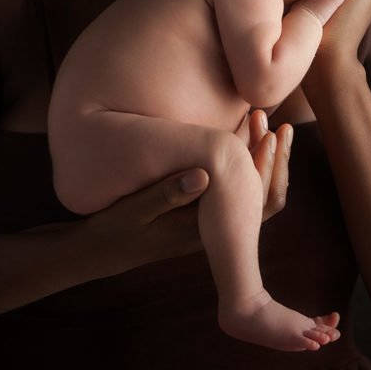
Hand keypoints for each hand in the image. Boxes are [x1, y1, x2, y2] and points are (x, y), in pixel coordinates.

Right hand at [77, 108, 293, 268]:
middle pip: (263, 196)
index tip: (267, 131)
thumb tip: (204, 174)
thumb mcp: (134, 212)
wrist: (99, 252)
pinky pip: (231, 187)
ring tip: (256, 117)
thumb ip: (165, 194)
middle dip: (270, 156)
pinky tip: (234, 132)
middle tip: (270, 117)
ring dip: (256, 156)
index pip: (257, 202)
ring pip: (250, 192)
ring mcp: (209, 221)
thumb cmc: (113, 230)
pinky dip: (239, 160)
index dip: (266, 166)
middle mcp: (216, 228)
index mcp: (208, 230)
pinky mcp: (199, 211)